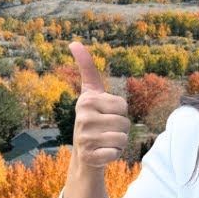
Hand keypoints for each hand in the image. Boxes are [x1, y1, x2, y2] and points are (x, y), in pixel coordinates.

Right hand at [69, 41, 130, 168]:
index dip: (119, 111)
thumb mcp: (90, 92)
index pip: (122, 105)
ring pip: (122, 138)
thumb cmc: (92, 118)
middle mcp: (82, 117)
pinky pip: (116, 153)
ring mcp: (85, 138)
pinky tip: (102, 153)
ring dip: (119, 142)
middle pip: (124, 122)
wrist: (84, 154)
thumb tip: (73, 42)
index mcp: (86, 100)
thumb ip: (86, 67)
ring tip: (104, 141)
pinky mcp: (89, 155)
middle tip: (105, 130)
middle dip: (121, 128)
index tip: (103, 113)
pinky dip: (113, 155)